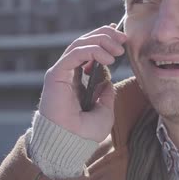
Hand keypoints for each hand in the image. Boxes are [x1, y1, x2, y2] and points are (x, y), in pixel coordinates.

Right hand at [38, 24, 126, 142]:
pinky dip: (93, 51)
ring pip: (79, 44)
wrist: (70, 144)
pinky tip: (108, 59)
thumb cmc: (84, 133)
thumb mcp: (104, 111)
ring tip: (118, 50)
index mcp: (77, 80)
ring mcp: (61, 73)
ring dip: (101, 41)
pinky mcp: (56, 74)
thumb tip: (108, 80)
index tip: (122, 38)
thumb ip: (106, 94)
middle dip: (105, 36)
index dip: (104, 40)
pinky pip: (75, 54)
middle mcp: (68, 73)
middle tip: (123, 38)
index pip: (89, 50)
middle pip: (85, 42)